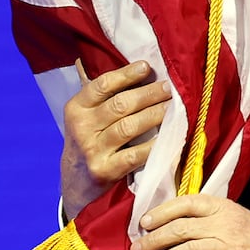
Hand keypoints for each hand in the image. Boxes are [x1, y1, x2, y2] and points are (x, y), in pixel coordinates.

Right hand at [61, 59, 171, 218]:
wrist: (76, 182)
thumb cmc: (90, 140)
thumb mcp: (87, 117)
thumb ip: (105, 96)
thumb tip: (141, 68)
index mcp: (76, 108)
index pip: (102, 85)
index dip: (126, 74)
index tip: (147, 67)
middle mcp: (81, 128)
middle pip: (120, 105)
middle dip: (148, 94)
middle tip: (169, 88)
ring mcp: (92, 150)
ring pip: (129, 127)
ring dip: (155, 115)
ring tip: (173, 107)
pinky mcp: (105, 170)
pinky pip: (136, 154)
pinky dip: (155, 145)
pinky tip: (170, 137)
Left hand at [132, 195, 249, 249]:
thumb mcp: (238, 218)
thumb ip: (210, 221)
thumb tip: (174, 228)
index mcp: (224, 208)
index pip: (186, 203)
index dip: (161, 212)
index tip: (143, 223)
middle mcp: (226, 225)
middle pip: (181, 229)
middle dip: (154, 240)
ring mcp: (233, 249)